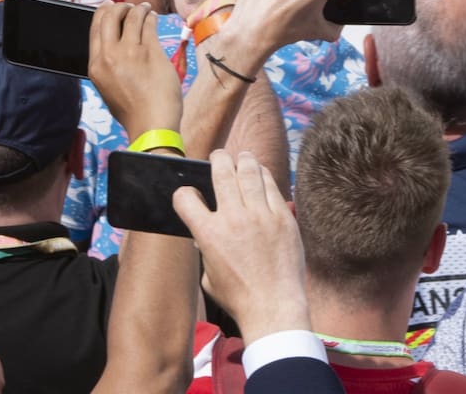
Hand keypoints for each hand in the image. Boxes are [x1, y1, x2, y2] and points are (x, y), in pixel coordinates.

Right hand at [88, 2, 181, 141]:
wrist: (150, 125)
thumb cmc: (132, 111)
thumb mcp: (107, 87)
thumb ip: (107, 65)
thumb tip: (114, 44)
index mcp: (95, 65)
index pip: (95, 28)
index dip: (103, 12)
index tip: (110, 7)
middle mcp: (109, 56)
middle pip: (110, 16)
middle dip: (120, 6)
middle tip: (128, 6)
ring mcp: (131, 52)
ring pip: (132, 17)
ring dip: (138, 9)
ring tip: (144, 9)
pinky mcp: (151, 52)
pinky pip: (149, 26)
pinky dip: (150, 18)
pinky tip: (153, 17)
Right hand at [173, 150, 308, 345]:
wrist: (274, 308)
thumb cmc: (239, 298)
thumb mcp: (209, 276)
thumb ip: (205, 250)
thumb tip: (206, 236)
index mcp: (208, 234)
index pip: (185, 198)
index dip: (183, 194)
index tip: (189, 195)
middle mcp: (233, 219)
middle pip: (221, 173)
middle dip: (217, 160)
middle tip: (219, 157)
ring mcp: (260, 216)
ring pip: (248, 172)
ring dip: (243, 160)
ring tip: (242, 157)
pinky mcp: (282, 218)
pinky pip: (271, 187)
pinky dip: (263, 176)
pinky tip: (261, 174)